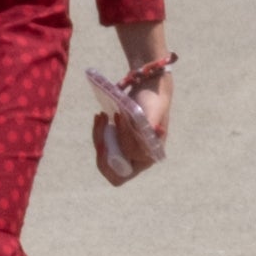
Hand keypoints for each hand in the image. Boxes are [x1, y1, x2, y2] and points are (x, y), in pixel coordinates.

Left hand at [91, 72, 171, 186]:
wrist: (150, 88)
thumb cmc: (155, 99)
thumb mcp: (155, 110)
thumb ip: (153, 123)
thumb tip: (157, 132)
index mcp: (148, 157)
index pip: (128, 164)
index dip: (120, 145)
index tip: (119, 119)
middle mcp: (137, 159)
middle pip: (110, 167)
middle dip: (102, 145)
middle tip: (102, 122)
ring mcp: (126, 152)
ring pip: (103, 156)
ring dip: (98, 136)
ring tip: (101, 116)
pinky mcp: (117, 143)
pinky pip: (102, 145)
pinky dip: (98, 132)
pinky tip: (100, 117)